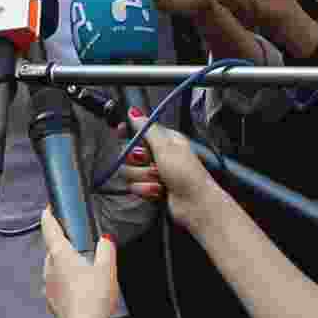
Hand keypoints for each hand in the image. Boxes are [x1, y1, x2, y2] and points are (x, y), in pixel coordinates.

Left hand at [41, 208, 116, 317]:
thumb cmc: (91, 302)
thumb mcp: (107, 269)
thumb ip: (107, 249)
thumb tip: (106, 239)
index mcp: (60, 255)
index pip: (49, 228)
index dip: (48, 216)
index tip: (47, 209)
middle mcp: (49, 267)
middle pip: (51, 247)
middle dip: (61, 242)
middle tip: (74, 240)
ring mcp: (48, 284)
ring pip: (53, 266)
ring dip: (63, 262)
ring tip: (81, 266)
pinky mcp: (52, 299)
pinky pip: (56, 283)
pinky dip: (65, 280)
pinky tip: (79, 287)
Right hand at [118, 111, 216, 233]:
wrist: (196, 205)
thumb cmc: (188, 175)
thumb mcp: (166, 147)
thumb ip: (147, 129)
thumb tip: (134, 113)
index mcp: (164, 140)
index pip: (139, 130)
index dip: (128, 132)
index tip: (121, 132)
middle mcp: (158, 155)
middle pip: (129, 152)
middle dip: (139, 161)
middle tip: (152, 163)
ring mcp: (154, 172)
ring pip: (130, 171)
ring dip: (144, 177)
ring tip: (159, 180)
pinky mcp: (151, 187)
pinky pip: (135, 186)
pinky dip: (146, 189)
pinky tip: (159, 191)